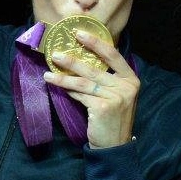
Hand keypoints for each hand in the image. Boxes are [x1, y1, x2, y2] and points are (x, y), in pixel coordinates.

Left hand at [43, 29, 138, 148]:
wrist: (114, 146)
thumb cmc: (112, 119)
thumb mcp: (115, 96)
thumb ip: (105, 80)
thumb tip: (79, 60)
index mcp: (131, 79)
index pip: (113, 55)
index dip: (96, 43)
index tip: (79, 33)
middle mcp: (127, 86)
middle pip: (95, 68)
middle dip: (73, 60)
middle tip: (55, 54)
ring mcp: (117, 97)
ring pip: (84, 82)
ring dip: (64, 78)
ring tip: (48, 74)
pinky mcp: (104, 107)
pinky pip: (81, 95)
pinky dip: (69, 91)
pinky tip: (59, 88)